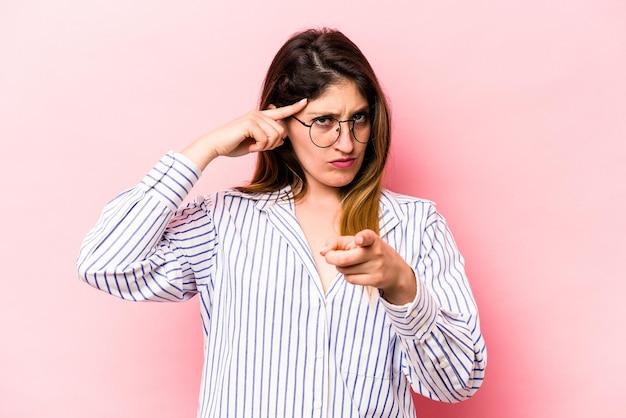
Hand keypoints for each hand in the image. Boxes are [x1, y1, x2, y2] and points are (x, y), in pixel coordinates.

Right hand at [181, 98, 307, 169]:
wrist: (216, 145)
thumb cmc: (233, 144)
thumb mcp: (255, 142)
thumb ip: (268, 139)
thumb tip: (282, 139)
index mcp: (260, 116)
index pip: (280, 111)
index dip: (293, 108)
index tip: (305, 102)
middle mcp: (258, 114)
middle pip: (281, 130)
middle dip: (274, 144)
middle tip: (261, 147)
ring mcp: (254, 117)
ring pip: (275, 135)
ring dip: (267, 146)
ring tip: (255, 147)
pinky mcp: (250, 123)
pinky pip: (266, 139)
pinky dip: (260, 147)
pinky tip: (251, 147)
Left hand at [320, 230, 416, 304]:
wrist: (395, 271)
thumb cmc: (370, 252)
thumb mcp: (357, 242)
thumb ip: (337, 242)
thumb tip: (322, 252)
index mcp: (372, 239)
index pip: (368, 237)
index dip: (362, 238)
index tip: (358, 240)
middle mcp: (376, 252)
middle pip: (344, 259)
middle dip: (331, 258)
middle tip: (328, 256)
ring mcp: (377, 267)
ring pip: (345, 270)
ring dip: (341, 267)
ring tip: (350, 263)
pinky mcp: (376, 280)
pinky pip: (350, 279)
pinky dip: (348, 276)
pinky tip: (356, 272)